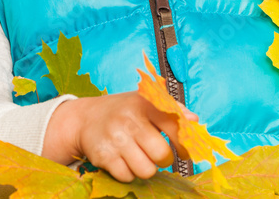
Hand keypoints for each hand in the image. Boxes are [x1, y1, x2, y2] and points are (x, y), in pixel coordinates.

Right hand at [42, 92, 194, 181]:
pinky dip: (128, 173)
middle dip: (163, 159)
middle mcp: (129, 119)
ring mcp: (115, 138)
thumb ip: (171, 110)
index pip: (175, 125)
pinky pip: (127, 177)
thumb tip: (194, 121)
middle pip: (161, 154)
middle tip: (156, 154)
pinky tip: (123, 160)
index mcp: (144, 103)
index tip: (185, 152)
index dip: (185, 144)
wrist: (84, 118)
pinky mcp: (103, 155)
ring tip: (139, 157)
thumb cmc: (123, 112)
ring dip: (146, 168)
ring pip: (146, 170)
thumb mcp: (144, 102)